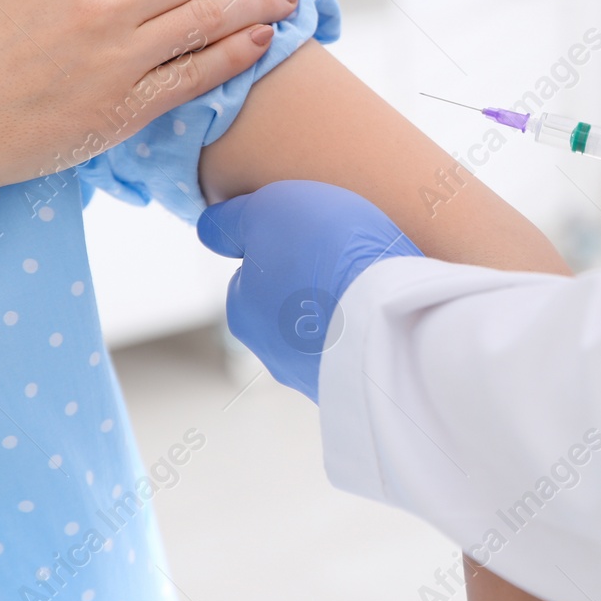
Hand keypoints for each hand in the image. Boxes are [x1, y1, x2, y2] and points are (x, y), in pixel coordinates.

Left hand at [198, 181, 422, 401]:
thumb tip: (210, 230)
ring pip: (325, 332)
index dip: (284, 248)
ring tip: (375, 287)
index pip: (253, 273)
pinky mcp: (356, 390)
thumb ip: (233, 220)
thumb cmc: (327, 255)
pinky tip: (389, 314)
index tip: (313, 237)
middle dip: (311, 285)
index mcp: (243, 311)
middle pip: (288, 306)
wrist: (390, 317)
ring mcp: (316, 376)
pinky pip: (359, 352)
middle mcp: (271, 352)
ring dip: (343, 311)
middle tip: (345, 259)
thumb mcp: (269, 210)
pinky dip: (369, 333)